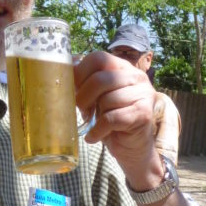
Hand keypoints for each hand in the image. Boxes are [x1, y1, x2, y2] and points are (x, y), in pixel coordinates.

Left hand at [73, 50, 158, 180]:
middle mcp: (136, 77)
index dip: (80, 72)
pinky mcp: (143, 114)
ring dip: (94, 115)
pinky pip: (111, 119)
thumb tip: (62, 72)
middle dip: (84, 97)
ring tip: (93, 123)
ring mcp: (143, 95)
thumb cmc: (111, 120)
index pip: (99, 57)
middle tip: (81, 110)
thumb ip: (84, 84)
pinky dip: (97, 130)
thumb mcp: (96, 98)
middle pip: (101, 79)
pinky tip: (94, 136)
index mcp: (123, 67)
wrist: (133, 148)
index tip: (72, 88)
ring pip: (107, 99)